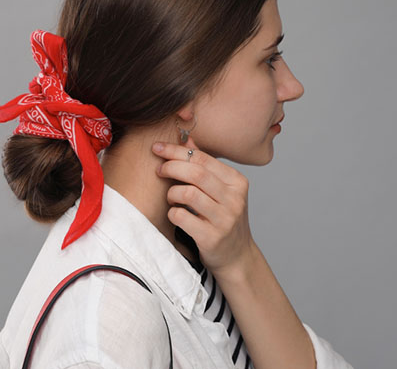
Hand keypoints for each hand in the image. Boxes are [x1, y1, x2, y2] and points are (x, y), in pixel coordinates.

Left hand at [152, 135, 256, 279]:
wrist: (237, 257)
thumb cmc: (223, 218)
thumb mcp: (221, 191)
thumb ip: (205, 165)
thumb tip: (187, 139)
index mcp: (237, 182)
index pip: (203, 159)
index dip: (177, 151)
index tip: (158, 148)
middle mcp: (235, 199)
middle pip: (197, 173)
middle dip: (172, 167)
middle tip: (159, 170)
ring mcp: (225, 220)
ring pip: (188, 194)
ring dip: (172, 193)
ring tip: (171, 198)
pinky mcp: (212, 238)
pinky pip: (182, 217)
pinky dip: (173, 213)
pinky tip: (175, 214)